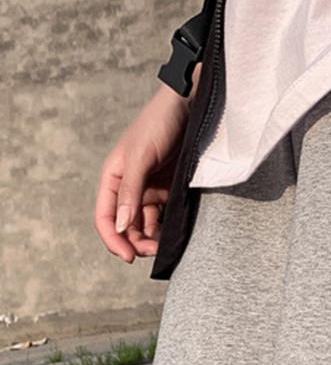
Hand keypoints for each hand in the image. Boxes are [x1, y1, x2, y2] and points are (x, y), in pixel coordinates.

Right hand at [94, 84, 191, 262]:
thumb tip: (120, 227)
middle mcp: (129, 187)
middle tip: (155, 253)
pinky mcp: (170, 191)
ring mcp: (150, 191)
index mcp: (113, 178)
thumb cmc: (160, 124)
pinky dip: (167, 230)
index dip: (113, 240)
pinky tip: (175, 237)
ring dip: (152, 240)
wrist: (190, 107)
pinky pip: (164, 218)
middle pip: (126, 227)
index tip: (129, 257)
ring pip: (146, 226)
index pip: (105, 218)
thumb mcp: (141, 157)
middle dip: (136, 244)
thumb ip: (130, 192)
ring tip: (167, 248)